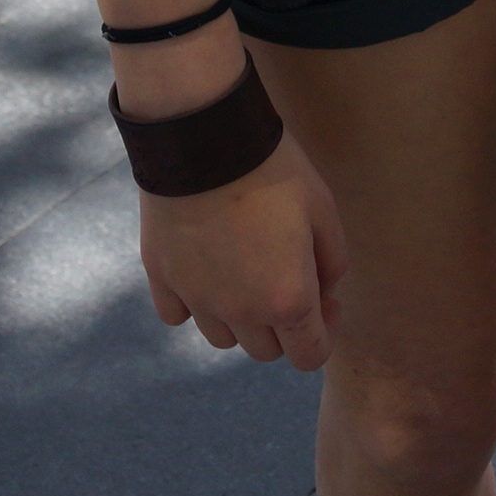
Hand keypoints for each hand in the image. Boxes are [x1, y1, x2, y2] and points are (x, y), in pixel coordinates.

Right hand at [138, 133, 348, 371]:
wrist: (206, 138)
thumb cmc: (275, 170)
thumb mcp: (324, 209)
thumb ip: (333, 263)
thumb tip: (324, 292)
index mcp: (287, 300)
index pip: (309, 356)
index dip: (325, 332)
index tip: (326, 300)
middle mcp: (239, 312)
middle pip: (265, 350)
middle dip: (283, 325)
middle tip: (288, 276)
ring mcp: (196, 299)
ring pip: (223, 338)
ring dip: (240, 318)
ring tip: (246, 270)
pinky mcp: (161, 279)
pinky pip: (178, 315)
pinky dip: (194, 303)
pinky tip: (205, 269)